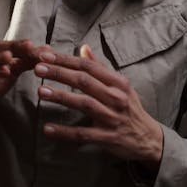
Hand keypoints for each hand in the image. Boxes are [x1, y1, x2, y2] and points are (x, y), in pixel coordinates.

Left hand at [34, 44, 164, 168]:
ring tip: (40, 91)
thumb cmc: (130, 108)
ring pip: (84, 104)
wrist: (148, 139)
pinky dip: (64, 132)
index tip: (45, 55)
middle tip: (38, 68)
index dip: (66, 60)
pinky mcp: (107, 138)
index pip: (88, 67)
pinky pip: (83, 134)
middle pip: (84, 81)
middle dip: (59, 73)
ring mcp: (112, 118)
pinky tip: (47, 129)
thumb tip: (83, 47)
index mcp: (118, 83)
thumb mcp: (121, 86)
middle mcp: (117, 98)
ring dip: (61, 97)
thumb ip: (100, 67)